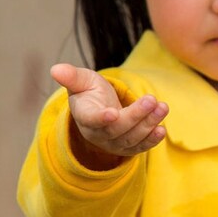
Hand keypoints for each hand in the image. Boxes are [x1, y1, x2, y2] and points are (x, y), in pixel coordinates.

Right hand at [51, 63, 168, 164]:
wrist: (100, 109)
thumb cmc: (90, 93)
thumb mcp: (82, 81)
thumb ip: (71, 76)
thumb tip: (55, 69)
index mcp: (85, 117)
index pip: (92, 120)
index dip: (101, 118)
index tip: (113, 113)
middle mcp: (98, 134)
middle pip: (118, 129)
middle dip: (136, 115)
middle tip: (152, 99)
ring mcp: (113, 143)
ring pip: (132, 138)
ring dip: (149, 123)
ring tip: (162, 107)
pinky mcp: (128, 147)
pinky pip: (140, 147)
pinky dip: (151, 140)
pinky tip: (162, 129)